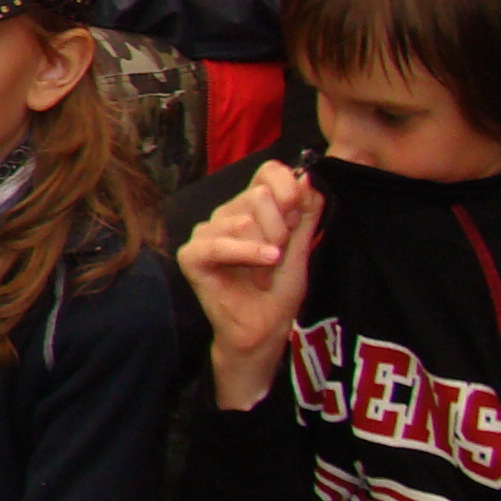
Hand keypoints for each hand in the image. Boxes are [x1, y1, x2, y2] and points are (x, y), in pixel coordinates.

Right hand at [178, 160, 323, 409]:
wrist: (262, 329)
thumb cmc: (278, 291)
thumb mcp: (301, 248)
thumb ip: (305, 214)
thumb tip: (308, 177)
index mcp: (251, 206)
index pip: (267, 171)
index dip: (288, 188)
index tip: (298, 215)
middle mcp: (226, 213)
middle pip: (259, 196)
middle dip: (280, 229)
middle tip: (278, 256)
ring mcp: (206, 233)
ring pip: (244, 219)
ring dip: (265, 249)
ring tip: (264, 271)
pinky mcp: (191, 255)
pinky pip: (219, 243)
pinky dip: (246, 253)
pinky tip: (266, 263)